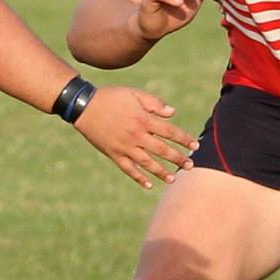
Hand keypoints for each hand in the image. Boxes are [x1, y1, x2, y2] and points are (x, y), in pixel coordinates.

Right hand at [71, 86, 196, 187]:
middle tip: (190, 165)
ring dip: (161, 172)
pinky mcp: (114, 154)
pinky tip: (148, 185)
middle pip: (162, 150)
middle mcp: (136, 135)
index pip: (169, 131)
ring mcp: (125, 146)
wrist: (84, 106)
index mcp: (143, 119)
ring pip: (147, 163)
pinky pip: (128, 169)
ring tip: (173, 179)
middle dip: (177, 158)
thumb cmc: (111, 97)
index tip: (195, 146)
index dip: (183, 139)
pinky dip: (138, 178)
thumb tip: (172, 113)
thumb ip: (154, 102)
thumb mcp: (134, 94)